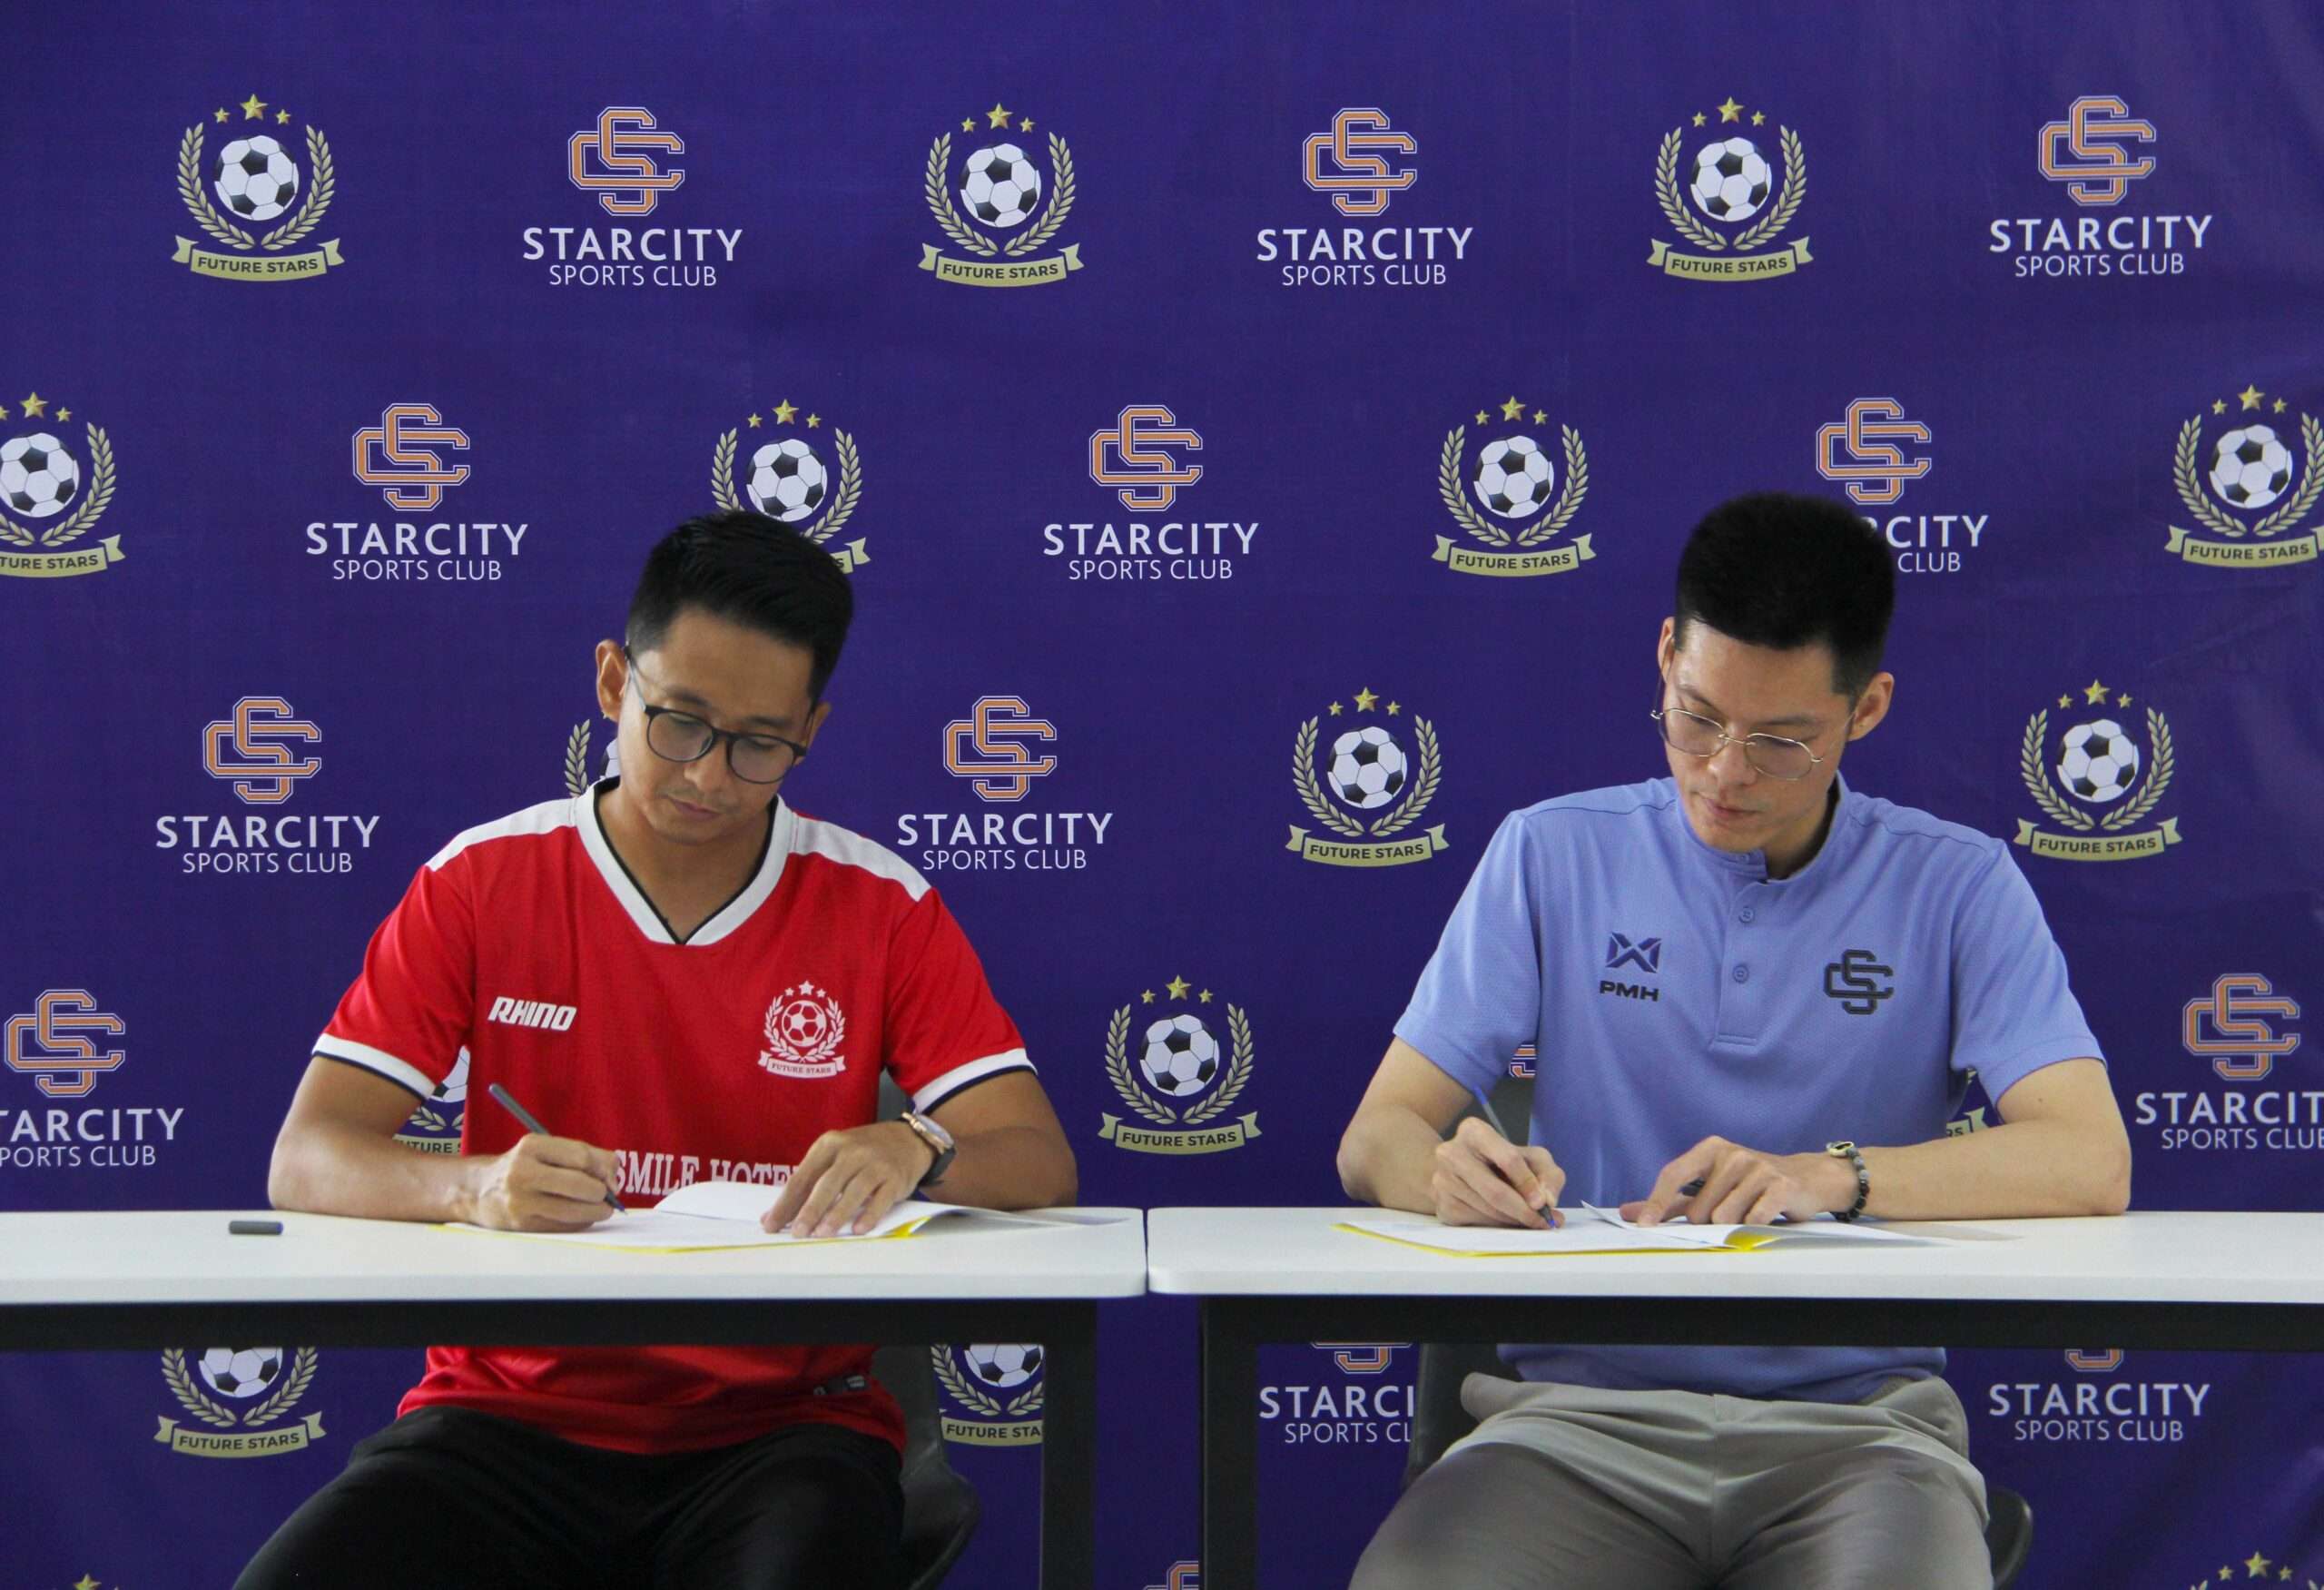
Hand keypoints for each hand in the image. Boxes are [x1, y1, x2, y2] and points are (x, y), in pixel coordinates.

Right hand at [465, 1135, 619, 1230]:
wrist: (478, 1190)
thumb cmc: (523, 1167)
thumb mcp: (546, 1150)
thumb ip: (585, 1155)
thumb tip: (614, 1177)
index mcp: (531, 1146)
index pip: (581, 1156)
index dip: (603, 1168)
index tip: (610, 1177)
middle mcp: (522, 1172)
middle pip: (580, 1184)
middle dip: (602, 1192)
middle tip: (607, 1195)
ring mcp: (520, 1201)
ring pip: (574, 1210)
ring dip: (597, 1211)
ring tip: (602, 1209)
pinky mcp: (522, 1224)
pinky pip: (564, 1226)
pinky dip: (580, 1222)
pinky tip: (581, 1216)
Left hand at [764, 1122, 936, 1236]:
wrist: (907, 1139)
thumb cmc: (863, 1152)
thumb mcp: (835, 1155)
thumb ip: (809, 1182)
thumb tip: (776, 1215)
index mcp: (829, 1144)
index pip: (802, 1177)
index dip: (786, 1203)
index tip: (772, 1224)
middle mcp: (852, 1151)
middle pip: (827, 1183)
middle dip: (810, 1210)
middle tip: (798, 1232)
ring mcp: (875, 1163)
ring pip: (853, 1191)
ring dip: (837, 1214)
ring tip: (823, 1233)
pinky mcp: (895, 1178)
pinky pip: (880, 1199)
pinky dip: (869, 1215)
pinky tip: (858, 1229)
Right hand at [1432, 1116, 1563, 1228]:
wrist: (1461, 1171)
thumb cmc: (1502, 1162)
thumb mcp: (1531, 1158)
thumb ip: (1548, 1175)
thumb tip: (1547, 1201)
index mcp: (1474, 1132)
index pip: (1508, 1159)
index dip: (1529, 1184)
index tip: (1544, 1204)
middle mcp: (1451, 1153)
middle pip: (1495, 1192)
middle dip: (1523, 1211)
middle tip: (1542, 1222)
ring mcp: (1442, 1180)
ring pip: (1487, 1211)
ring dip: (1513, 1221)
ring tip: (1528, 1221)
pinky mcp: (1442, 1205)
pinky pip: (1477, 1223)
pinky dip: (1498, 1226)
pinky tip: (1505, 1219)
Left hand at [1623, 1137, 1848, 1226]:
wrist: (1806, 1179)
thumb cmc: (1750, 1185)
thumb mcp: (1710, 1186)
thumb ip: (1671, 1201)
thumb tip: (1630, 1212)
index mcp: (1710, 1149)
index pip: (1673, 1175)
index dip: (1656, 1202)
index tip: (1644, 1225)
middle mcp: (1732, 1154)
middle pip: (1698, 1209)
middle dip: (1709, 1221)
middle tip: (1731, 1210)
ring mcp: (1757, 1167)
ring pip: (1723, 1217)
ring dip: (1733, 1224)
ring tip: (1749, 1211)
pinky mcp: (1780, 1186)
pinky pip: (1752, 1220)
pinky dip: (1754, 1225)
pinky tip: (1765, 1214)